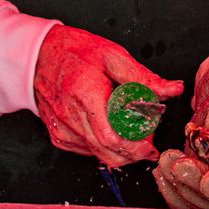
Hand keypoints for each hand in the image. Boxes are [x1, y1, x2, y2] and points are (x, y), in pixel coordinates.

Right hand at [32, 26, 184, 167]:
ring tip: (131, 133)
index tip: (151, 143)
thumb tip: (172, 89)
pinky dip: (103, 145)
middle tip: (147, 140)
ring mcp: (62, 129)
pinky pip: (88, 151)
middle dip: (134, 152)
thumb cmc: (73, 51)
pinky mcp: (58, 136)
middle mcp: (71, 116)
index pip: (113, 137)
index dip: (136, 147)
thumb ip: (142, 77)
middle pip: (109, 152)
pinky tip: (108, 128)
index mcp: (85, 94)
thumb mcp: (111, 54)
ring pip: (100, 156)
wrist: (36, 56)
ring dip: (121, 151)